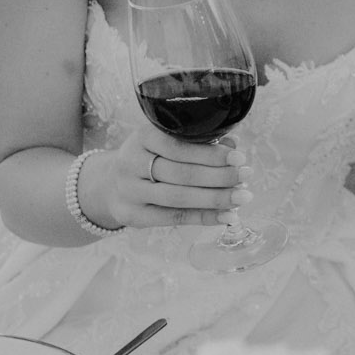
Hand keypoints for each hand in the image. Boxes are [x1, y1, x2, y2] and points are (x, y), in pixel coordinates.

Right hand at [93, 122, 252, 229]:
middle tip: (246, 176)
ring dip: (215, 198)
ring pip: (178, 197)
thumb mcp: (164, 142)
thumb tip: (233, 148)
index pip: (178, 145)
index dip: (211, 153)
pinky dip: (203, 217)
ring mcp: (129, 191)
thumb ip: (196, 142)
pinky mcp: (132, 215)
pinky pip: (173, 218)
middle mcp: (131, 163)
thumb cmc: (148, 158)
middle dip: (219, 176)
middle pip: (181, 173)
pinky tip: (226, 216)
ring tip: (242, 197)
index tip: (239, 157)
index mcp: (142, 137)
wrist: (108, 184)